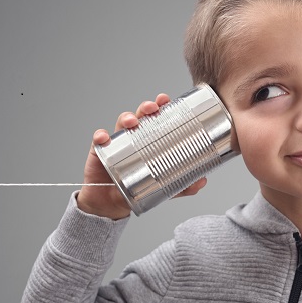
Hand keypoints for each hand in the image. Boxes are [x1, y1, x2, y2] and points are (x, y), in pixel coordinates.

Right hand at [76, 92, 207, 218]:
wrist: (112, 202)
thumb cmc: (137, 187)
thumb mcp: (164, 188)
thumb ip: (183, 186)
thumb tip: (202, 181)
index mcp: (149, 140)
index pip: (156, 118)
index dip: (160, 106)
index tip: (166, 100)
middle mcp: (134, 136)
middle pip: (140, 115)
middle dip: (146, 107)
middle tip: (153, 108)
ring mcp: (117, 141)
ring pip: (121, 123)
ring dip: (127, 117)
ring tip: (132, 122)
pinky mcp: (100, 150)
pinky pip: (99, 139)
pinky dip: (100, 136)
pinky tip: (103, 138)